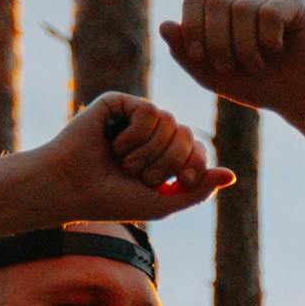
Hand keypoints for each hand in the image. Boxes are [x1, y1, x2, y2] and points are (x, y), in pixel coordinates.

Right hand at [34, 90, 231, 226]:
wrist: (73, 188)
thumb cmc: (113, 199)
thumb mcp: (163, 203)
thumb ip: (199, 190)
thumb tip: (232, 175)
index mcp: (167, 153)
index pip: (199, 150)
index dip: (192, 168)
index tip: (171, 183)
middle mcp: (155, 132)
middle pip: (188, 135)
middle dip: (167, 163)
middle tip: (139, 175)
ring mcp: (137, 115)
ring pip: (170, 122)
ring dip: (148, 152)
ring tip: (123, 162)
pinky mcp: (120, 102)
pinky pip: (150, 111)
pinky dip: (135, 135)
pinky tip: (113, 143)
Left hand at [160, 0, 304, 147]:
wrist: (297, 98)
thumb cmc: (254, 85)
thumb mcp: (211, 75)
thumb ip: (184, 53)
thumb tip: (164, 25)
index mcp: (221, 7)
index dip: (192, 27)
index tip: (197, 56)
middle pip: (217, 1)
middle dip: (217, 41)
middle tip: (230, 67)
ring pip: (244, 9)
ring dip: (245, 47)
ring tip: (257, 65)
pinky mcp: (295, 2)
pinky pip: (271, 12)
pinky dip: (269, 39)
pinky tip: (278, 50)